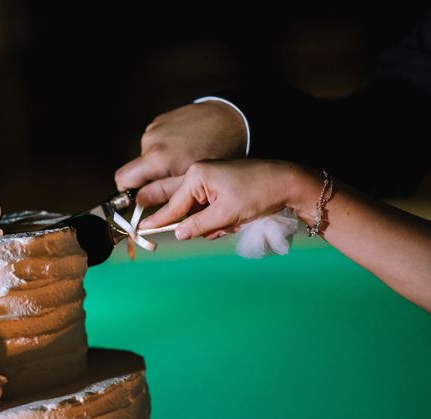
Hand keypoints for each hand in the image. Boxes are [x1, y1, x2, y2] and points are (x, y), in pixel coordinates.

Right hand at [114, 101, 247, 203]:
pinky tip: (186, 148)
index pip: (122, 180)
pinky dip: (167, 149)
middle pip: (137, 170)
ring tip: (185, 162)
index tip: (144, 199)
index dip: (130, 192)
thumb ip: (163, 194)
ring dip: (162, 164)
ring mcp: (155, 127)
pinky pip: (156, 142)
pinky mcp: (162, 119)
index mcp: (156, 157)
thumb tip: (141, 203)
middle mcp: (150, 140)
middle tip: (175, 182)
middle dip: (151, 180)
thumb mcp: (193, 181)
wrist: (233, 119)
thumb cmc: (218, 152)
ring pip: (148, 156)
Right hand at [139, 159, 299, 239]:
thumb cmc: (258, 193)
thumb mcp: (226, 214)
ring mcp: (211, 178)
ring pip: (199, 211)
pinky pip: (210, 208)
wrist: (288, 182)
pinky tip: (235, 220)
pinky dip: (219, 219)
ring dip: (212, 224)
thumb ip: (198, 225)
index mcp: (197, 175)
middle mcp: (200, 173)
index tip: (142, 230)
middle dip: (197, 224)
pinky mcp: (221, 185)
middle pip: (184, 207)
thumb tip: (177, 234)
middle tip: (213, 228)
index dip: (159, 221)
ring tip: (233, 223)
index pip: (173, 204)